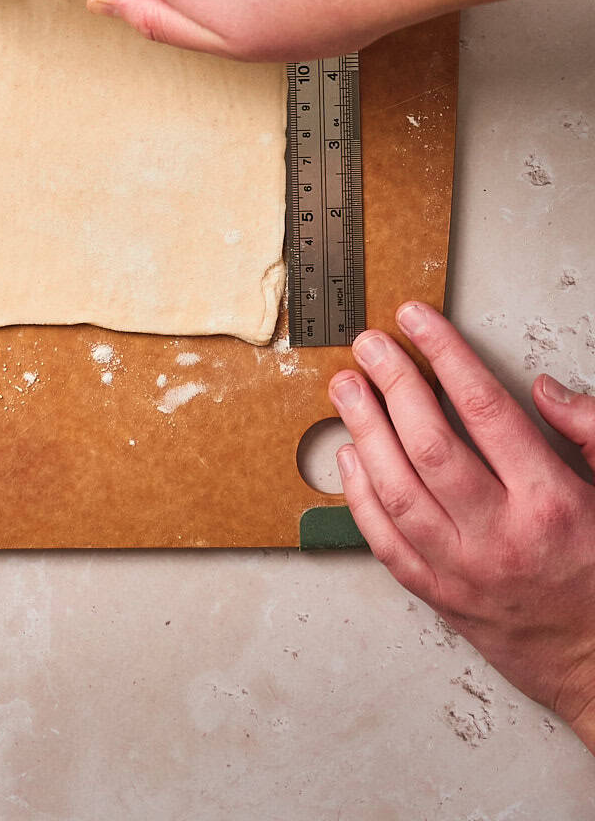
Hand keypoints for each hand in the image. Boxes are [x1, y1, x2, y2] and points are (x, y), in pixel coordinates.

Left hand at [330, 302, 594, 747]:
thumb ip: (591, 431)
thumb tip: (544, 390)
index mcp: (550, 501)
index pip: (485, 409)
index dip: (445, 355)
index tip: (417, 319)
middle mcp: (501, 536)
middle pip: (429, 445)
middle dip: (393, 384)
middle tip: (369, 345)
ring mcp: (464, 572)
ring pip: (397, 491)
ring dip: (364, 431)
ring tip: (347, 388)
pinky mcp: (441, 598)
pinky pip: (386, 543)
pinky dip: (360, 496)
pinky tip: (349, 457)